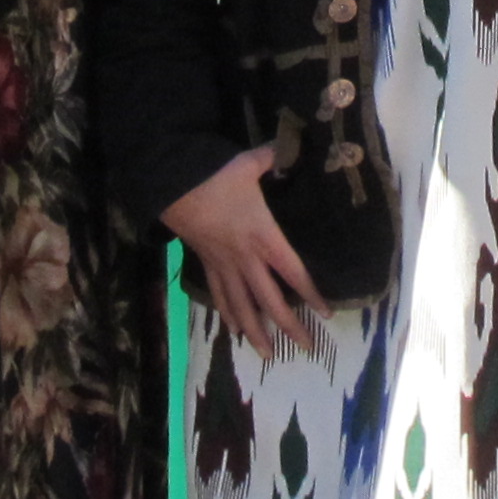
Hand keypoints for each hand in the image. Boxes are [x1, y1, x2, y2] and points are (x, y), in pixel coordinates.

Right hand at [161, 145, 323, 349]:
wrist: (171, 184)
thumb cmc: (214, 175)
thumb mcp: (248, 164)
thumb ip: (273, 158)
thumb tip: (290, 145)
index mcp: (263, 235)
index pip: (293, 272)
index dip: (310, 294)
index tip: (326, 314)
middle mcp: (245, 257)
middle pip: (270, 299)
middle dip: (289, 325)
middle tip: (306, 347)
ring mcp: (223, 263)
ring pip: (242, 305)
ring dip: (255, 332)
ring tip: (269, 354)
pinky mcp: (206, 262)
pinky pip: (219, 294)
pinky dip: (227, 313)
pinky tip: (234, 329)